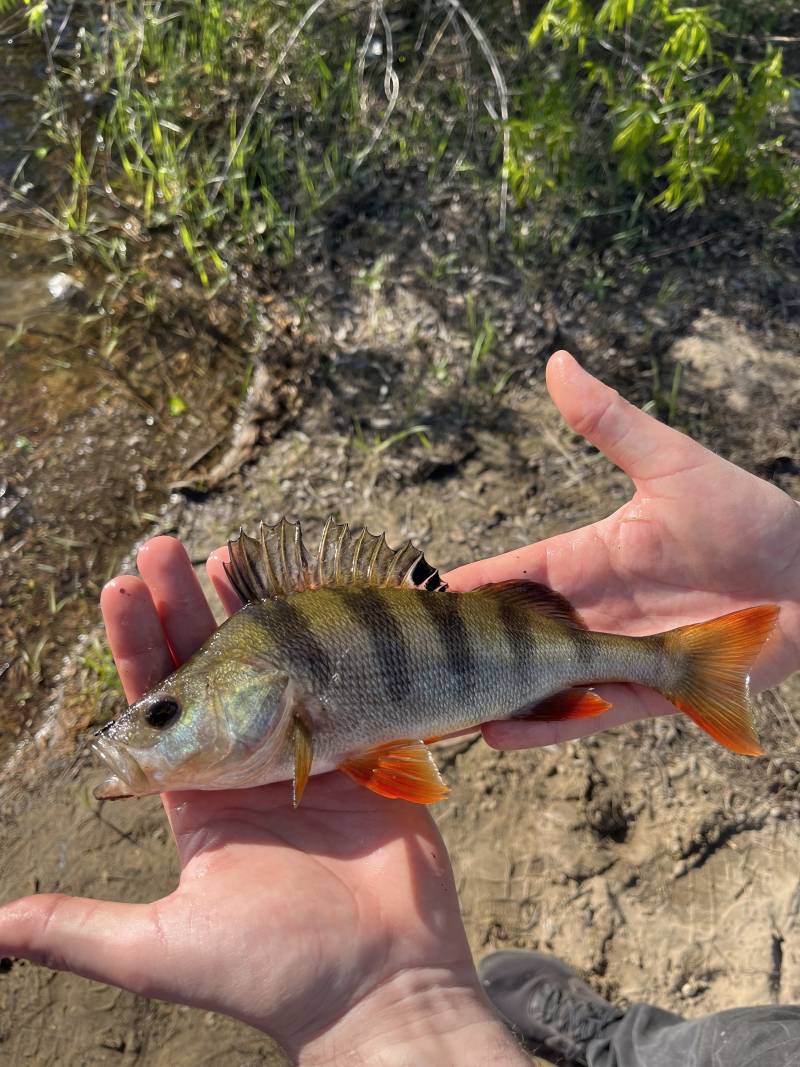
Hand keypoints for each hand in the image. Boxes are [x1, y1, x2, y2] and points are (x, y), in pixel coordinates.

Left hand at [0, 539, 526, 1065]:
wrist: (381, 984)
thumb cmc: (273, 972)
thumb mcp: (162, 948)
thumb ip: (78, 931)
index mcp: (197, 794)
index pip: (154, 702)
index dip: (135, 645)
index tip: (118, 589)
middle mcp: (248, 763)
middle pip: (209, 668)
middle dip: (183, 606)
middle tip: (162, 547)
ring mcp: (309, 751)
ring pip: (275, 663)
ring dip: (249, 606)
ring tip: (225, 550)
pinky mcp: (364, 750)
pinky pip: (342, 681)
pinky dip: (326, 632)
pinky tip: (310, 591)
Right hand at [447, 351, 799, 749]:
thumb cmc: (749, 515)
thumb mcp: (670, 463)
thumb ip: (609, 422)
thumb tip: (558, 363)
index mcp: (586, 560)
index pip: (508, 577)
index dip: (463, 591)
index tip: (414, 601)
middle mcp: (592, 612)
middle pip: (514, 639)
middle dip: (467, 654)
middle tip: (409, 669)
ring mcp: (616, 655)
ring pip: (539, 684)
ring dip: (492, 698)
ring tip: (438, 713)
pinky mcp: (649, 693)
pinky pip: (587, 715)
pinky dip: (544, 730)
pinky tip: (497, 736)